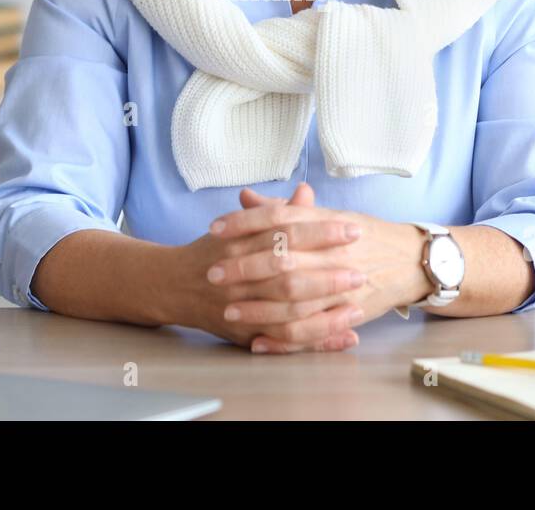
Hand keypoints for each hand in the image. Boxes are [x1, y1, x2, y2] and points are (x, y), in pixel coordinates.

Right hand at [169, 182, 367, 351]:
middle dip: (327, 274)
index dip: (321, 232)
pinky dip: (318, 341)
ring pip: (288, 313)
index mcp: (240, 242)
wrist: (173, 284)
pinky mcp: (247, 334)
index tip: (353, 229)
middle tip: (361, 270)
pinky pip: (287, 341)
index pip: (286, 234)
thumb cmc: (214, 250)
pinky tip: (347, 336)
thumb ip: (275, 212)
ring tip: (359, 305)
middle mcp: (239, 276)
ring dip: (327, 311)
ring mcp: (242, 308)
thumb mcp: (240, 225)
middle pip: (288, 275)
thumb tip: (306, 192)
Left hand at [209, 182, 433, 353]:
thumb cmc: (363, 235)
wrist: (410, 259)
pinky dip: (283, 339)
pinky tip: (258, 341)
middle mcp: (332, 253)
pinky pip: (311, 331)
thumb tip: (245, 198)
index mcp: (326, 223)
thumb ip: (284, 210)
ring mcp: (341, 285)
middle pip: (282, 260)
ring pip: (293, 300)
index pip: (279, 218)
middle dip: (244, 268)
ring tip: (228, 311)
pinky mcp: (347, 312)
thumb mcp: (327, 215)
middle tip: (213, 273)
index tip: (216, 229)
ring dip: (257, 308)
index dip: (245, 223)